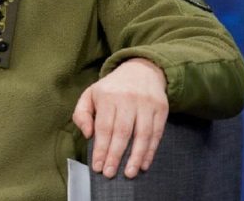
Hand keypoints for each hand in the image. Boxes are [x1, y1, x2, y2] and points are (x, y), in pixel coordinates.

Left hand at [72, 58, 167, 178]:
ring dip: (136, 156)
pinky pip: (157, 133)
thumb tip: (88, 135)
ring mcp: (146, 103)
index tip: (98, 166)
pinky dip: (151, 150)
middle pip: (122, 132)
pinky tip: (144, 163)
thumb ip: (82, 114)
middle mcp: (127, 99)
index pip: (104, 127)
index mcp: (107, 96)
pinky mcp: (161, 108)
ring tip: (129, 173)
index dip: (101, 149)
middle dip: (115, 155)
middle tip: (110, 173)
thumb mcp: (90, 94)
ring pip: (142, 134)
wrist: (141, 70)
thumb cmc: (111, 88)